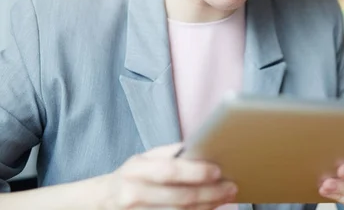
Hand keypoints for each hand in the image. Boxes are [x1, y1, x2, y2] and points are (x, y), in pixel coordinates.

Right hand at [103, 143, 237, 208]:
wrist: (103, 201)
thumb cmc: (133, 175)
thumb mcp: (144, 158)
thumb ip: (170, 154)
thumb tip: (202, 147)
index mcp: (136, 170)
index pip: (169, 171)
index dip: (195, 172)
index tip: (218, 171)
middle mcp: (134, 194)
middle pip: (180, 198)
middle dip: (211, 193)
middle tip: (232, 187)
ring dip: (209, 206)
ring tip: (227, 197)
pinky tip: (211, 208)